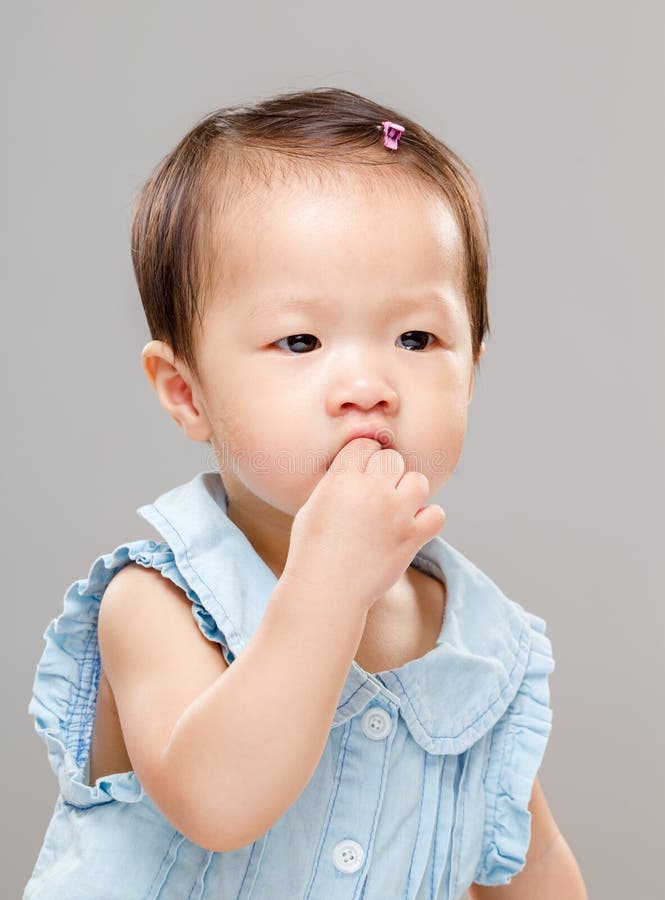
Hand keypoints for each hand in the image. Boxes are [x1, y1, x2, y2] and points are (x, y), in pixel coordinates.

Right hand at [283, 438, 445, 611]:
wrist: (326, 591)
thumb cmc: (313, 550)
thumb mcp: (314, 504)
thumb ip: (339, 480)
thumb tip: (360, 465)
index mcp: (341, 479)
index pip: (364, 445)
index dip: (364, 460)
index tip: (361, 478)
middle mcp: (370, 491)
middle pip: (392, 459)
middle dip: (386, 475)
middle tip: (376, 498)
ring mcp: (394, 513)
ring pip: (418, 481)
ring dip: (409, 493)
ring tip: (395, 511)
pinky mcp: (411, 537)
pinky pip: (437, 513)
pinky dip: (427, 520)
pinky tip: (410, 528)